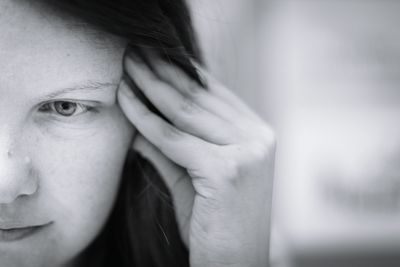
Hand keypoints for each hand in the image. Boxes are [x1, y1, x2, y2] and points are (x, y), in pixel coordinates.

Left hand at [117, 52, 274, 266]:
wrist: (234, 264)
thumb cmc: (213, 225)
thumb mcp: (191, 178)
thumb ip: (169, 147)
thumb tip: (138, 119)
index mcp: (257, 134)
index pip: (212, 93)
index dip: (179, 72)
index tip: (152, 58)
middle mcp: (258, 136)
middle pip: (199, 96)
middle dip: (161, 71)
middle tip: (133, 52)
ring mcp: (248, 151)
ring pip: (185, 110)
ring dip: (150, 85)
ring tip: (126, 66)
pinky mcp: (228, 169)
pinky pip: (174, 137)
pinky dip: (145, 118)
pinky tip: (125, 100)